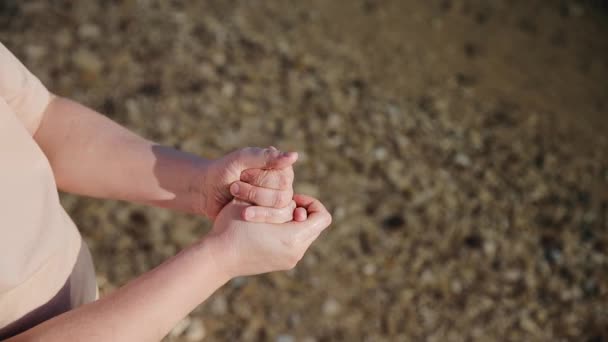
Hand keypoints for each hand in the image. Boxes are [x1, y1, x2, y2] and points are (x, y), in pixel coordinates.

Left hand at [200, 146, 297, 220]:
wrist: (204, 192)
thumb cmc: (221, 171)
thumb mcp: (241, 160)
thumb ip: (266, 158)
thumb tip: (295, 156)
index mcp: (277, 169)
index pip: (286, 176)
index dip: (264, 178)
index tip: (243, 173)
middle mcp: (280, 187)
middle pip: (284, 195)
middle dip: (256, 192)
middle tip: (234, 186)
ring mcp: (274, 205)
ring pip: (280, 211)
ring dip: (255, 204)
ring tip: (234, 197)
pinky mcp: (267, 220)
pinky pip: (274, 225)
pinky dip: (256, 217)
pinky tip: (242, 213)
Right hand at [206, 194, 331, 277]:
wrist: (217, 258)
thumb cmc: (232, 226)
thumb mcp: (254, 202)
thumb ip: (278, 196)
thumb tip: (295, 199)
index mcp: (294, 237)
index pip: (322, 217)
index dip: (311, 202)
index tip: (293, 198)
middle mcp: (296, 252)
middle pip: (314, 226)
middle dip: (301, 212)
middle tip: (280, 205)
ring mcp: (290, 261)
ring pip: (305, 235)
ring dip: (293, 223)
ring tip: (271, 216)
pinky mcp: (282, 264)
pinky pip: (294, 244)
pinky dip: (287, 233)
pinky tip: (267, 227)